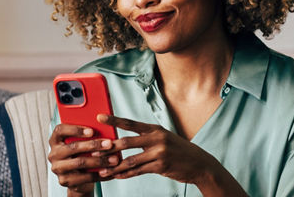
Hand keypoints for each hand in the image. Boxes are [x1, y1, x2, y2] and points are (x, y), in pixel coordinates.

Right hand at [47, 124, 119, 193]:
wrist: (77, 177)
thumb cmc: (82, 154)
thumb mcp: (82, 143)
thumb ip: (88, 135)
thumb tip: (106, 128)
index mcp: (55, 140)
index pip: (60, 130)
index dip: (75, 129)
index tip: (92, 131)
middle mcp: (53, 154)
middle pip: (73, 147)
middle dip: (93, 145)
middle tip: (110, 144)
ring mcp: (58, 168)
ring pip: (80, 162)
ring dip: (100, 161)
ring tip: (114, 159)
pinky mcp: (65, 181)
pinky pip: (84, 177)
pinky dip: (100, 174)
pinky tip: (111, 171)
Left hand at [96, 114, 245, 195]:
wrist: (199, 163)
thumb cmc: (179, 151)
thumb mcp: (165, 138)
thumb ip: (147, 138)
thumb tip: (125, 141)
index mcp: (155, 129)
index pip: (131, 123)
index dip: (114, 120)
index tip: (100, 116)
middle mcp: (157, 138)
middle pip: (126, 142)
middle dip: (108, 148)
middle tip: (94, 150)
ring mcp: (159, 152)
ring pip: (130, 159)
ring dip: (114, 166)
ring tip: (102, 170)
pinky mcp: (161, 166)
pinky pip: (138, 171)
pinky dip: (126, 174)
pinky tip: (116, 176)